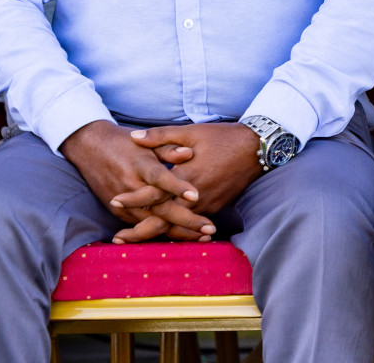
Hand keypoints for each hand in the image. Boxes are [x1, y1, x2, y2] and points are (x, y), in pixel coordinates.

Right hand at [59, 120, 211, 241]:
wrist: (90, 148)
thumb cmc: (124, 142)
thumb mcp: (146, 141)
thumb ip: (168, 148)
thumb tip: (190, 153)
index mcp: (140, 165)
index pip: (160, 178)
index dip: (177, 186)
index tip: (197, 195)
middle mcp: (131, 187)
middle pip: (160, 209)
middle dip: (186, 221)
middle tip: (210, 228)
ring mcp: (123, 203)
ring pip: (153, 223)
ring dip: (178, 231)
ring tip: (203, 237)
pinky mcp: (118, 212)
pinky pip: (143, 226)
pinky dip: (162, 233)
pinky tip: (182, 237)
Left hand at [110, 123, 262, 242]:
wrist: (258, 149)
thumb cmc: (223, 138)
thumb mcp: (191, 133)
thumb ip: (161, 136)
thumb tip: (134, 137)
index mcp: (186, 177)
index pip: (155, 194)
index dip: (133, 199)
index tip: (114, 202)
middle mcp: (196, 197)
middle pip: (163, 221)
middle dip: (139, 232)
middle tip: (117, 240)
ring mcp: (206, 205)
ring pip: (177, 226)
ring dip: (156, 234)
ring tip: (135, 239)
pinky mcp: (214, 207)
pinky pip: (191, 223)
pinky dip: (176, 230)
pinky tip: (164, 233)